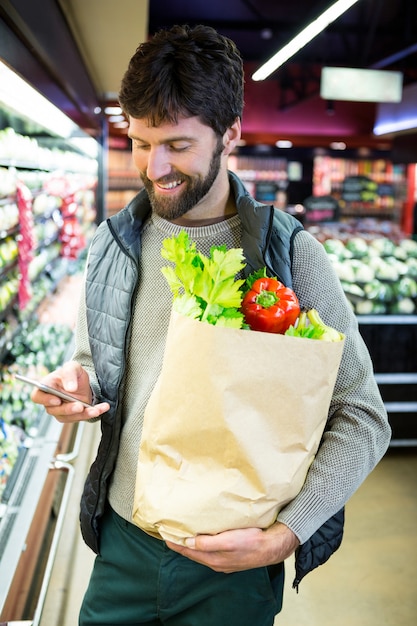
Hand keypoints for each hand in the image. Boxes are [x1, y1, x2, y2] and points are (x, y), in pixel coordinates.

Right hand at [30, 360, 109, 421]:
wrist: (85, 382)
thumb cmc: (73, 374)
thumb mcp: (73, 367)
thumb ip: (70, 374)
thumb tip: (70, 387)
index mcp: (46, 387)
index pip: (37, 397)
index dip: (45, 400)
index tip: (57, 400)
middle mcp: (51, 401)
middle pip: (53, 410)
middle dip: (67, 409)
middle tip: (79, 406)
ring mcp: (61, 410)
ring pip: (68, 417)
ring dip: (82, 414)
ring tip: (94, 409)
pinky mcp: (72, 415)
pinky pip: (81, 417)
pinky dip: (93, 413)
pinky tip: (102, 408)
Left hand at [165, 521, 299, 572]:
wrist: (271, 547)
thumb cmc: (250, 542)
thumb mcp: (227, 541)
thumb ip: (207, 542)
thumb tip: (188, 542)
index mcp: (213, 558)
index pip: (187, 550)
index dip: (175, 543)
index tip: (164, 534)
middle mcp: (216, 562)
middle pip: (192, 552)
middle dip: (180, 543)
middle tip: (169, 532)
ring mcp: (223, 561)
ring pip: (201, 552)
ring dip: (191, 544)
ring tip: (182, 534)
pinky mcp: (230, 556)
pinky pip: (210, 550)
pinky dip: (202, 544)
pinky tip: (203, 537)